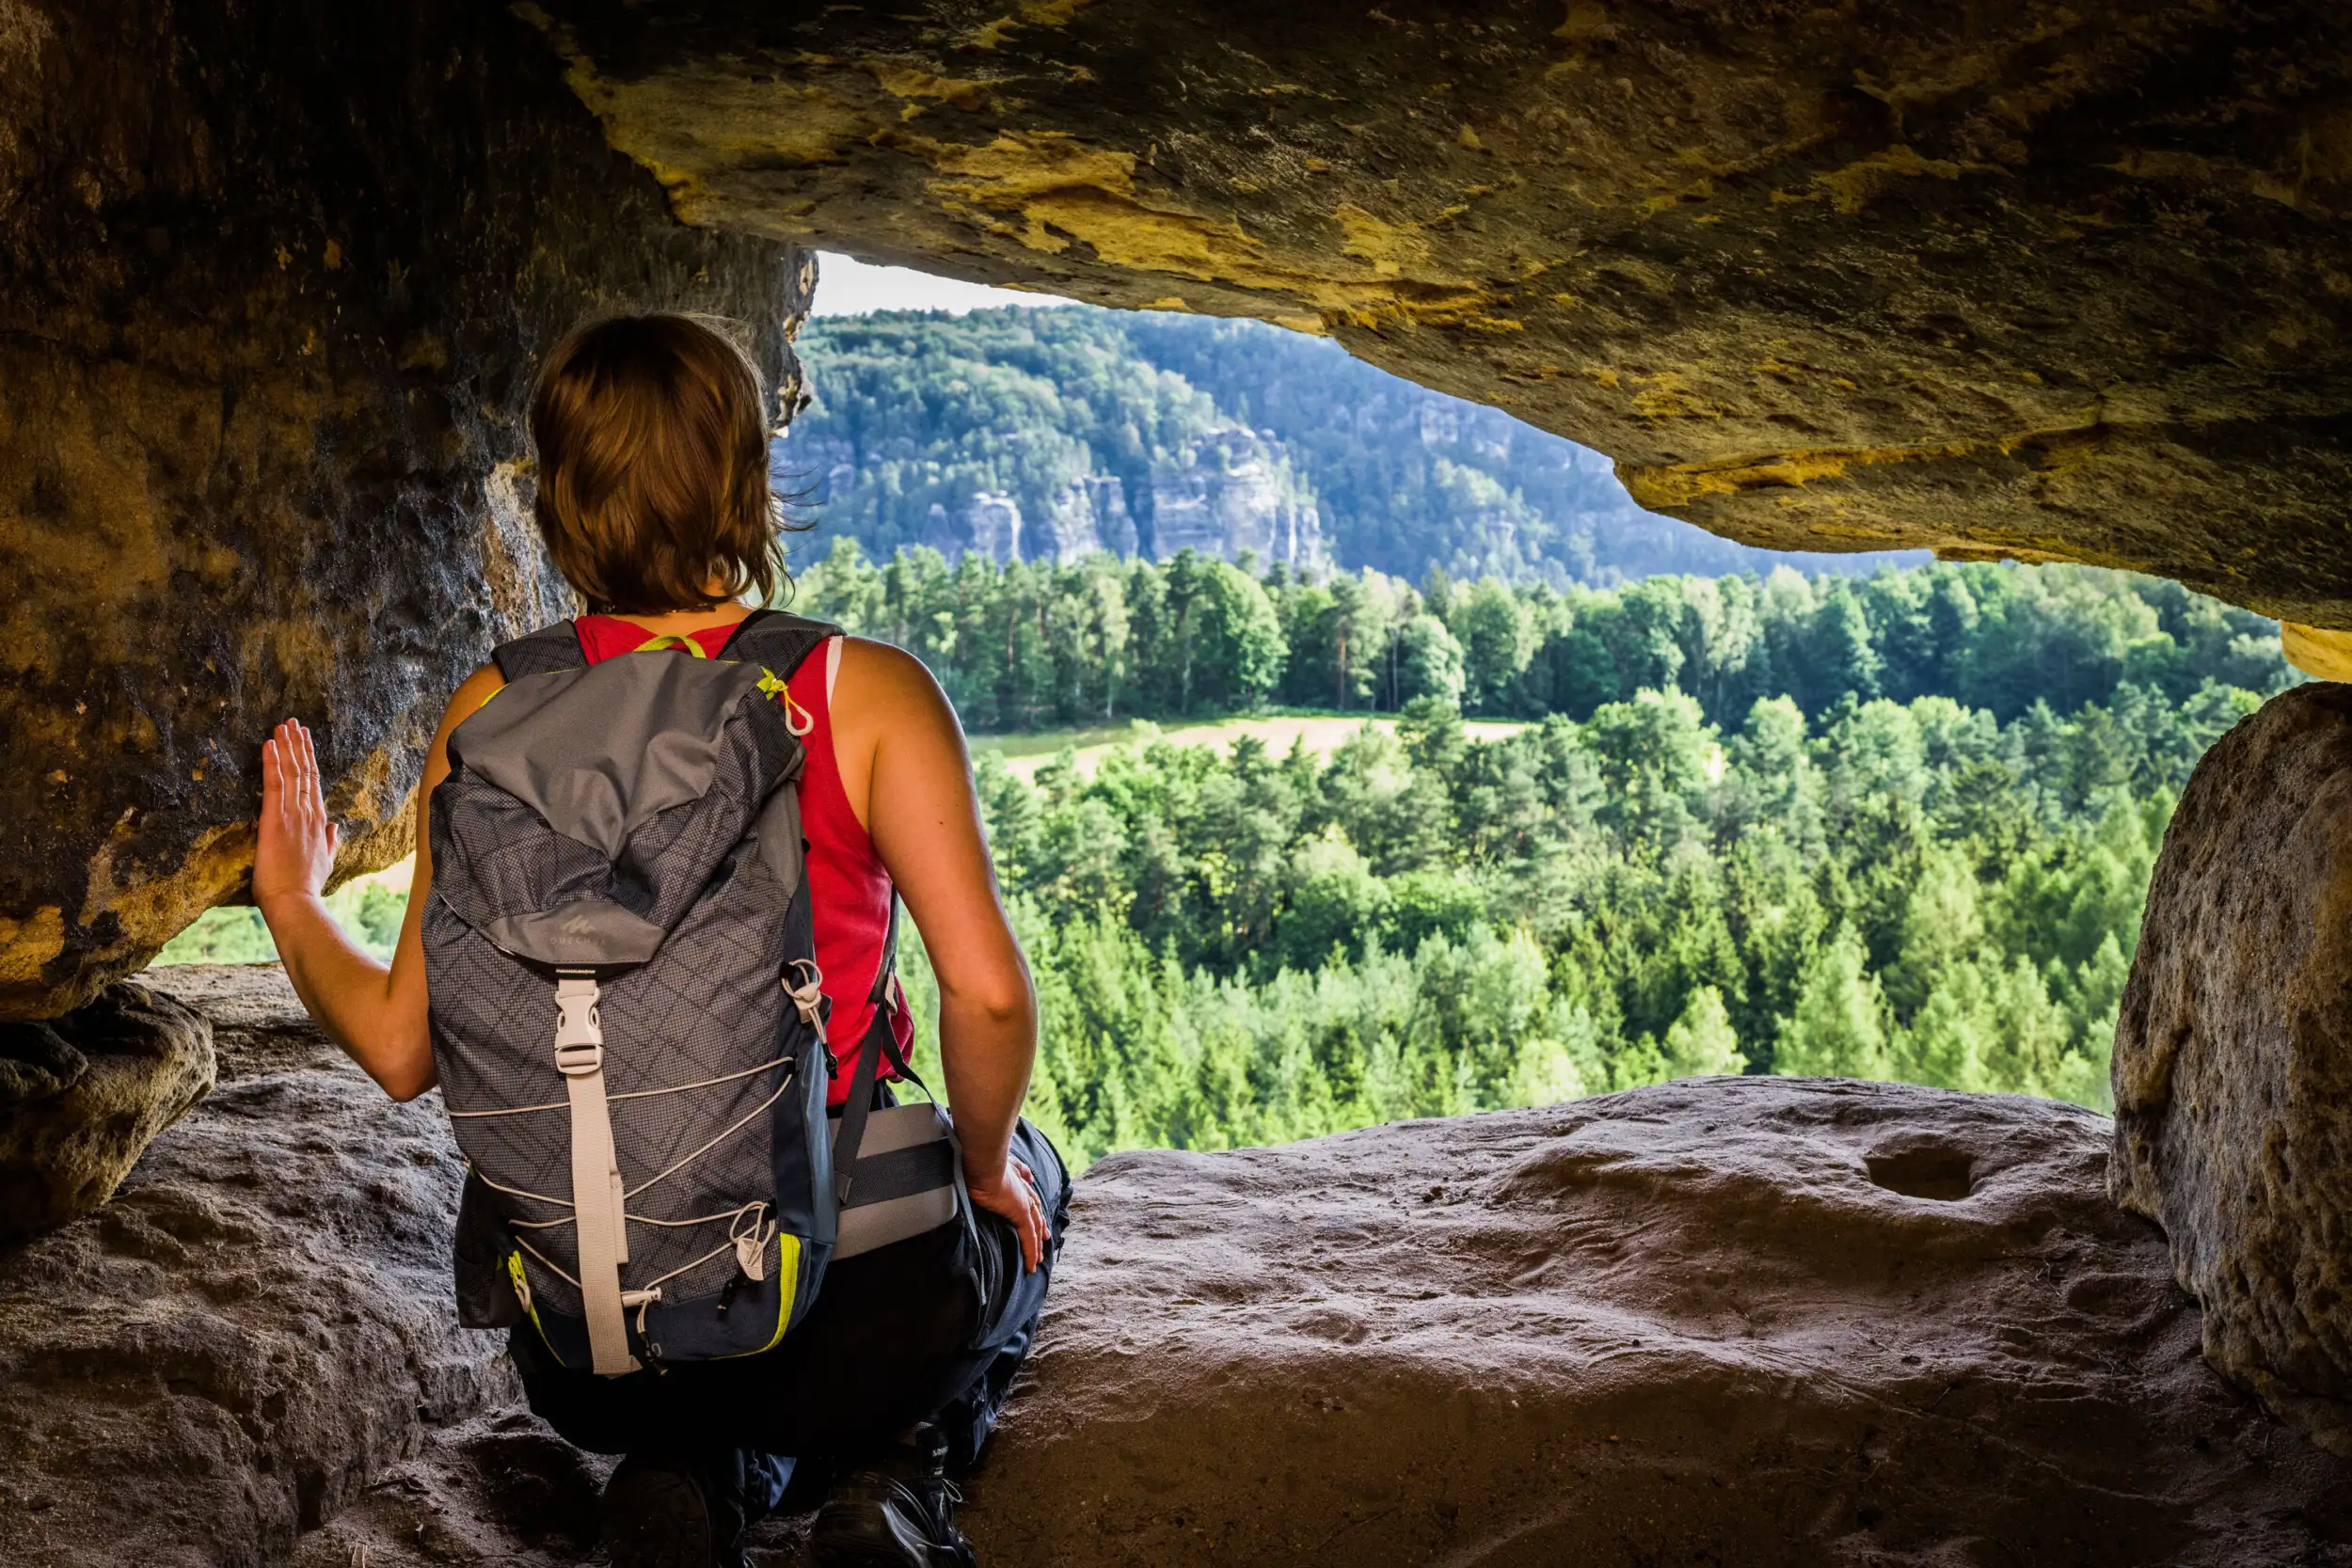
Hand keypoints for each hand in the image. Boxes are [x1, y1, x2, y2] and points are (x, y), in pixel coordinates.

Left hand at [255, 720, 338, 913]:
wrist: (296, 900)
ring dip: (287, 747)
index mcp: (319, 823)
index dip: (309, 760)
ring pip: (292, 772)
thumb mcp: (325, 863)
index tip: (306, 742)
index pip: (314, 784)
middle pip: (305, 772)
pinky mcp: (276, 818)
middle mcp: (309, 813)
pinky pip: (275, 784)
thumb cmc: (306, 886)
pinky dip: (273, 762)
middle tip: (294, 723)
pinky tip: (270, 744)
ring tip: (283, 726)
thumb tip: (335, 827)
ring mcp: (294, 814)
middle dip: (299, 746)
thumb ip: (330, 842)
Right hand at [965, 1152, 1045, 1273]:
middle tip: (1045, 1238)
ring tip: (1037, 1259)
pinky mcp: (1020, 1213)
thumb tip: (1028, 1174)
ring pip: (1034, 1228)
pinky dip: (1030, 1251)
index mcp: (1017, 1181)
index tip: (1037, 1215)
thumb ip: (1015, 1167)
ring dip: (1036, 1245)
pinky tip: (1032, 1264)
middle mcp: (1023, 1192)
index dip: (1034, 1207)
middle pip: (1036, 1213)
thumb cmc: (982, 1161)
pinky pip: (1028, 1237)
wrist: (984, 1162)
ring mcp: (1023, 1203)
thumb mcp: (999, 1163)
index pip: (1029, 1197)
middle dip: (1040, 1225)